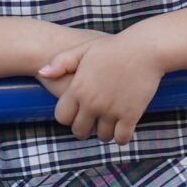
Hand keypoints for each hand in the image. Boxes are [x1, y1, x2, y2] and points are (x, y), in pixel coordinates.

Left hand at [37, 33, 166, 144]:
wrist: (145, 49)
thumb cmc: (113, 48)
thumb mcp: (83, 49)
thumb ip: (61, 62)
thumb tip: (41, 73)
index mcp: (78, 88)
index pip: (62, 117)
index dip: (68, 117)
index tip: (77, 113)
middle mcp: (92, 102)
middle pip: (80, 130)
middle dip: (84, 128)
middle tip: (92, 122)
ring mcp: (111, 110)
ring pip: (102, 136)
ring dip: (104, 133)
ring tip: (109, 124)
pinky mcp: (130, 114)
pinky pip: (121, 138)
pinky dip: (121, 137)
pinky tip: (123, 128)